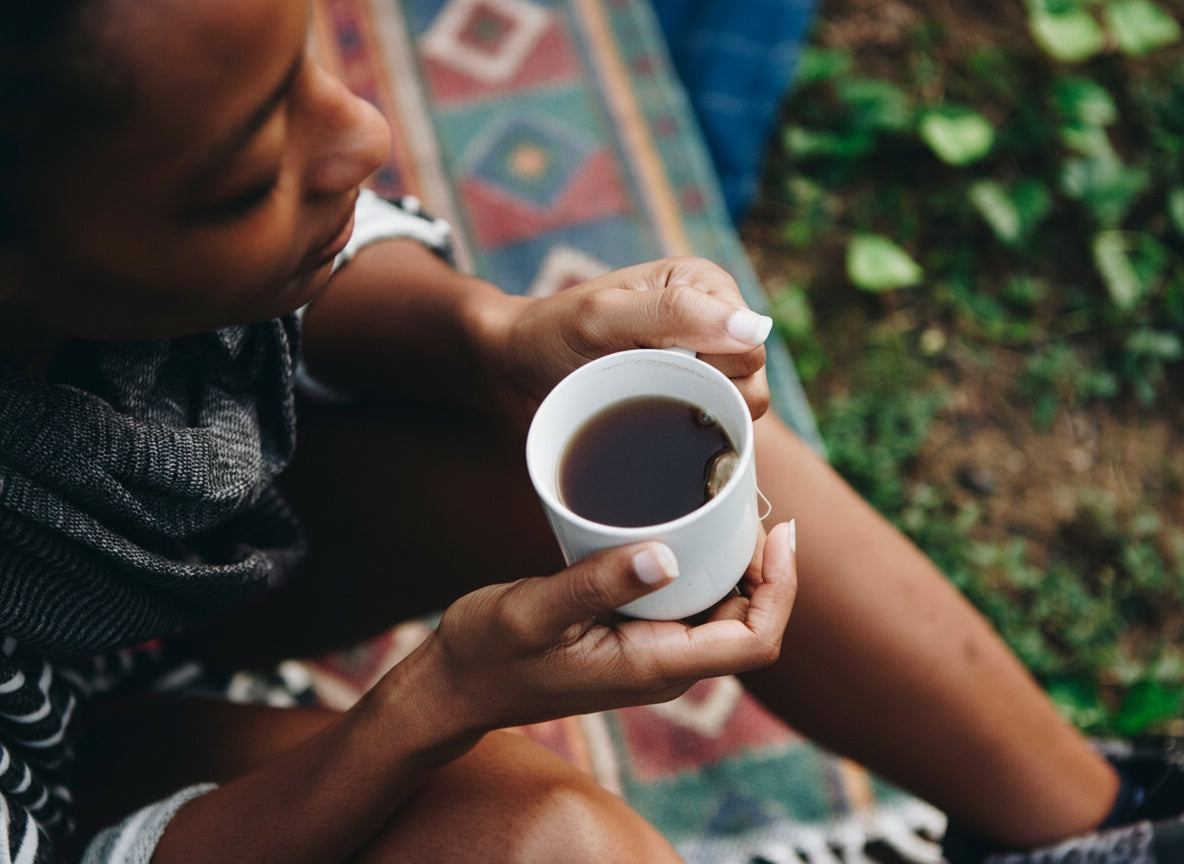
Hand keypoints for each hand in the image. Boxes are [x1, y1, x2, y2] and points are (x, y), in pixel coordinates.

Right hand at [415, 522, 796, 732]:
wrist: (457, 686)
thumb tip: (667, 556)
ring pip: (722, 613)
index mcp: (655, 667)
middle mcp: (666, 666)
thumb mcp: (533, 611)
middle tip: (751, 500)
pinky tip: (686, 529)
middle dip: (766, 567)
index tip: (778, 529)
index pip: (756, 641)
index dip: (781, 587)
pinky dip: (701, 568)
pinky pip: (688, 606)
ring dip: (736, 566)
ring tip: (728, 505)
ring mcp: (652, 655)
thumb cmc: (488, 653)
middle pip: (750, 623)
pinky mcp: (634, 638)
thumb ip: (596, 583)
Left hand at [478, 257, 772, 422]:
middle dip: (702, 391)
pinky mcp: (690, 392)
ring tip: (644, 400)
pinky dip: (692, 428)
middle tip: (644, 384)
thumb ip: (674, 315)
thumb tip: (754, 329)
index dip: (710, 367)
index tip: (653, 364)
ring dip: (696, 412)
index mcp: (702, 284)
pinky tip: (655, 421)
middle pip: (751, 378)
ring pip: (741, 407)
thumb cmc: (552, 332)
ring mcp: (703, 358)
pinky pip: (719, 422)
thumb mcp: (604, 317)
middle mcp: (712, 317)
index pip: (749, 344)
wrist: (515, 368)